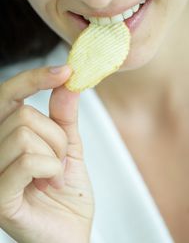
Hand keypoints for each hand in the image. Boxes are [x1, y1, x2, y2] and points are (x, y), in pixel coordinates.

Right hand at [0, 66, 93, 242]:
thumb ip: (64, 116)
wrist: (71, 232)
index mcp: (7, 136)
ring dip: (54, 154)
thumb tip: (66, 83)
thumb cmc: (66, 192)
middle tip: (60, 159)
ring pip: (25, 133)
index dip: (34, 78)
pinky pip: (28, 159)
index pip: (8, 93)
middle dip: (55, 135)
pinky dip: (50, 168)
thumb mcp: (68, 146)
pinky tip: (48, 185)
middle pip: (24, 113)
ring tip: (53, 175)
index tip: (65, 71)